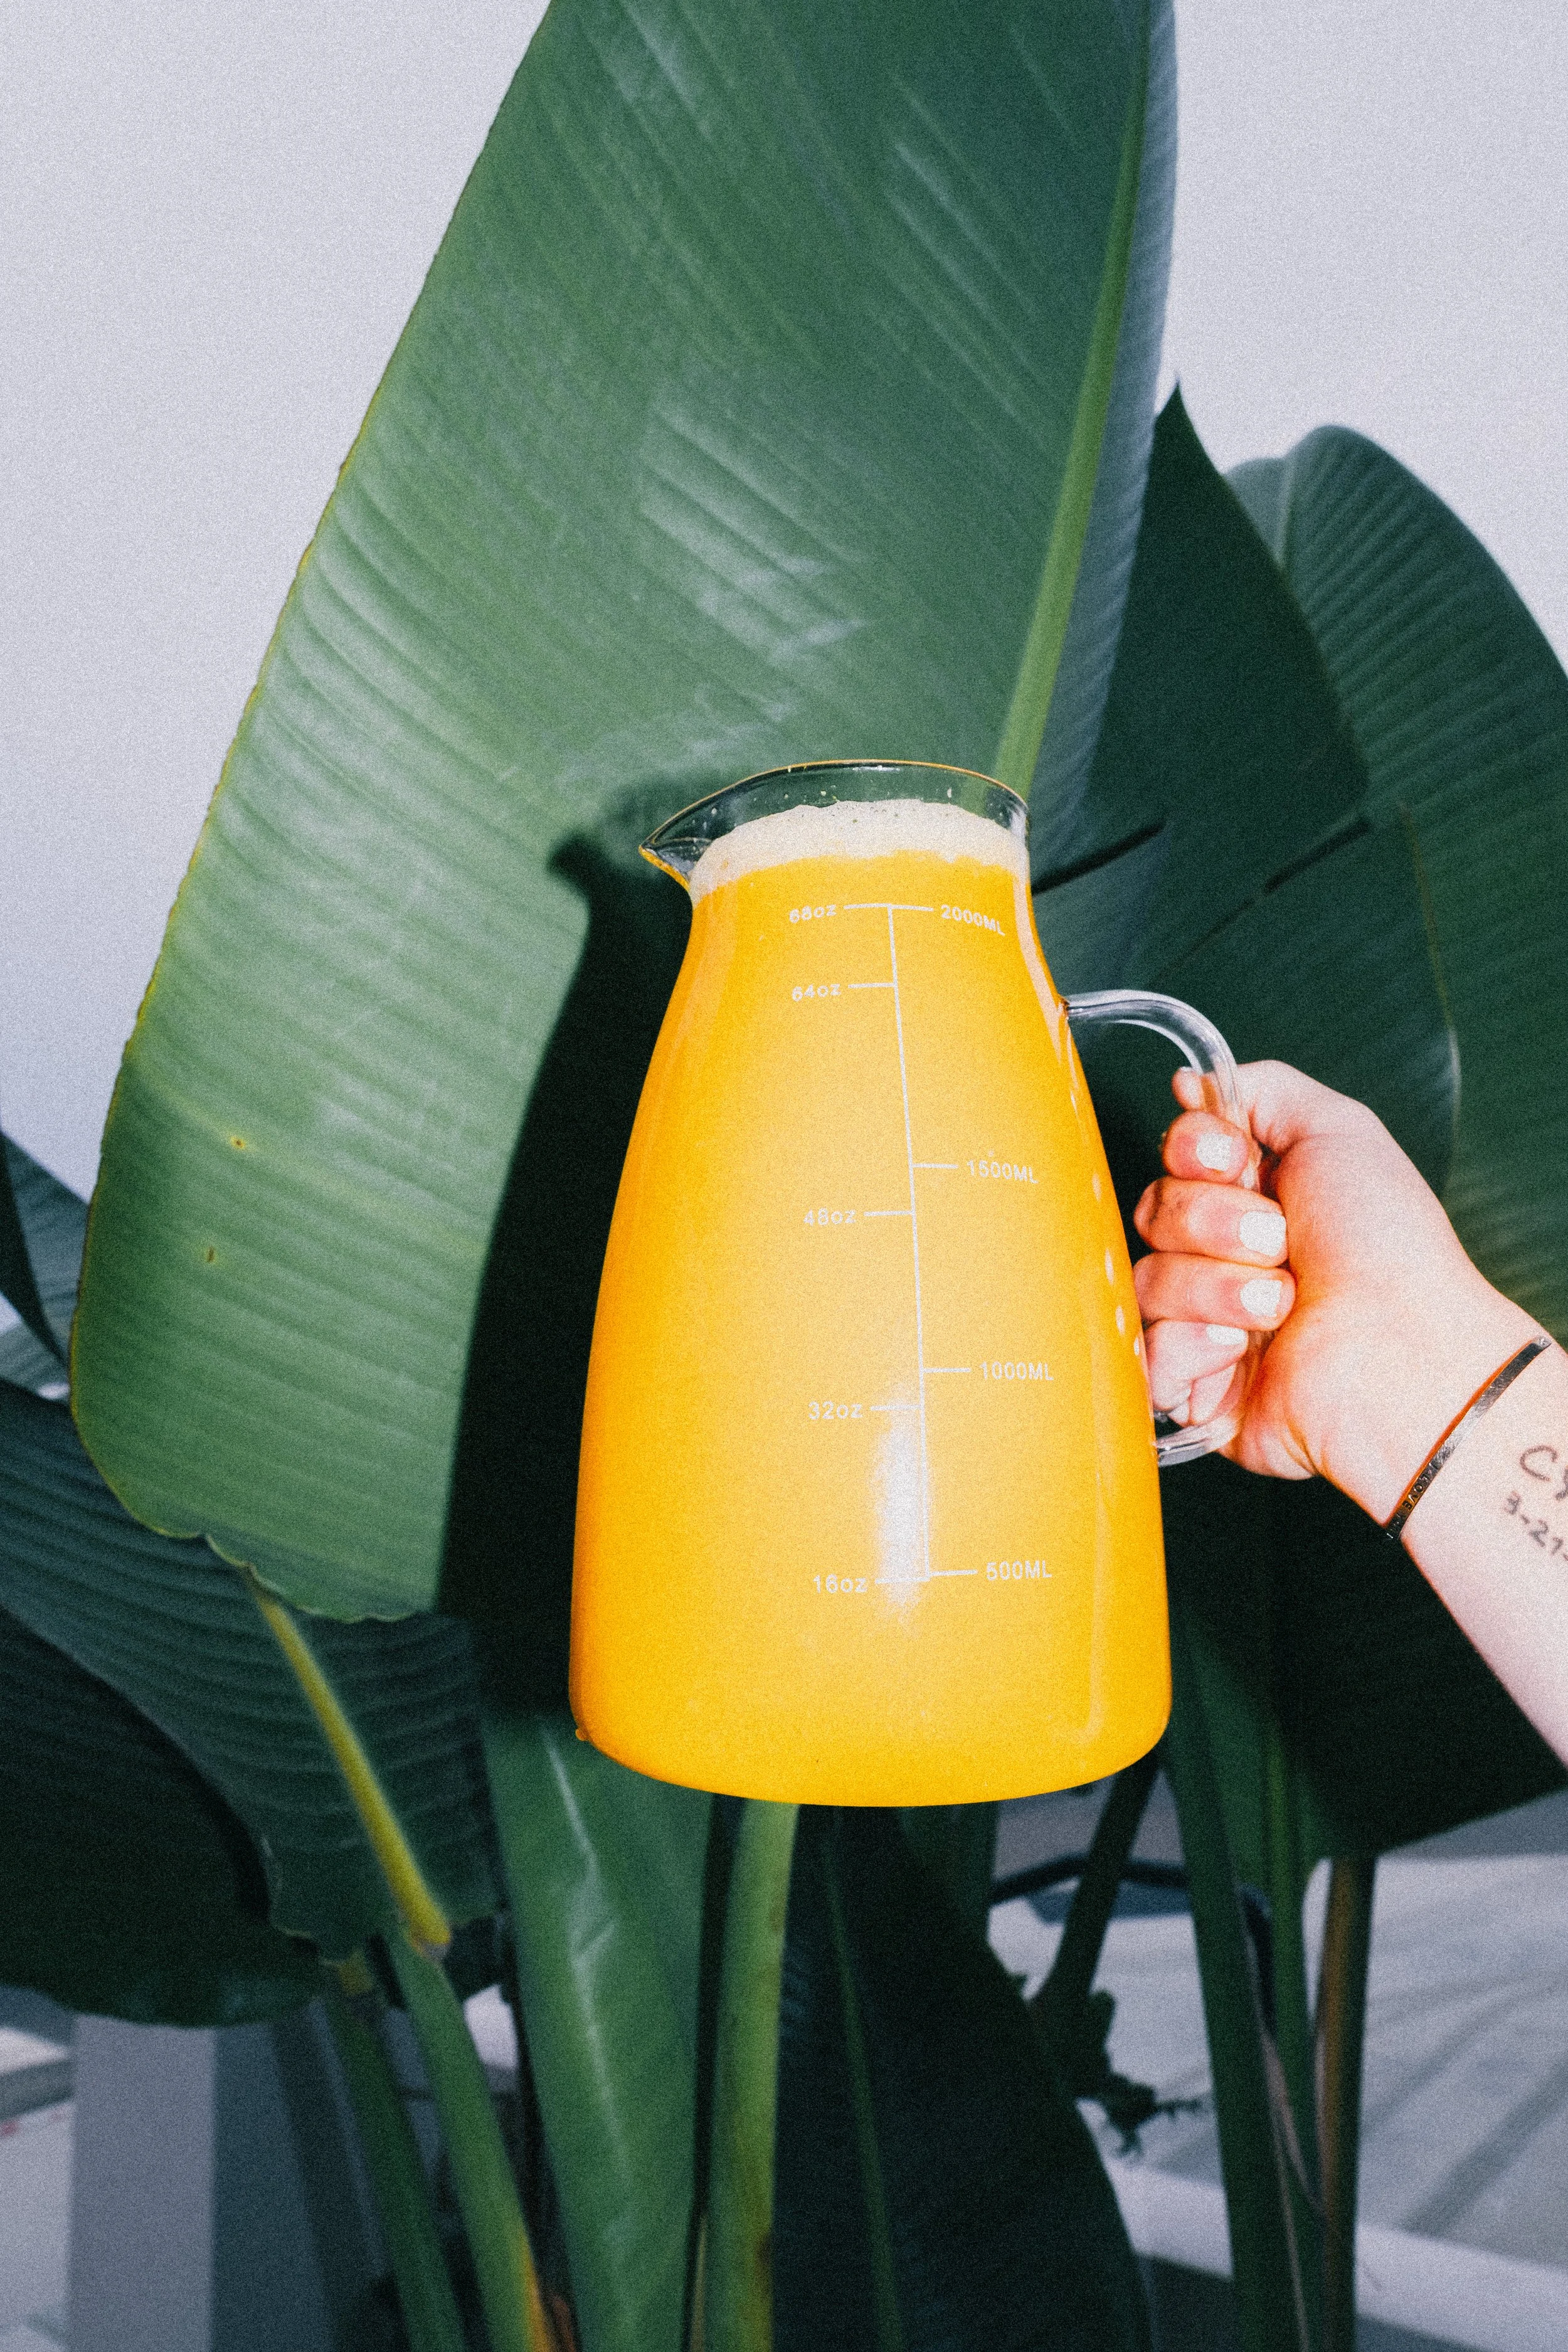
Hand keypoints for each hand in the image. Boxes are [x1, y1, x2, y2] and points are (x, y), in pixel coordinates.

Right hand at [1131, 1060, 1537, 1519]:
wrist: (1400, 1351)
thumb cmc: (1388, 1249)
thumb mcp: (1339, 1131)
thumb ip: (1262, 1089)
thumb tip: (1193, 1083)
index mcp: (1260, 1200)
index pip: (1175, 1158)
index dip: (1191, 1153)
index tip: (1231, 1159)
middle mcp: (1232, 1259)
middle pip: (1155, 1212)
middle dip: (1214, 1221)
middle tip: (1279, 1240)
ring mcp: (1211, 1324)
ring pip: (1148, 1281)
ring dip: (1218, 1286)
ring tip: (1280, 1304)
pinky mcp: (1197, 1388)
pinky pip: (1148, 1351)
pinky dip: (1197, 1345)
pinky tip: (1244, 1350)